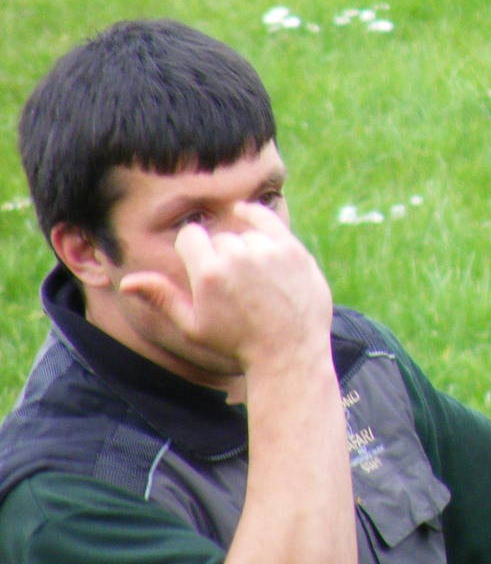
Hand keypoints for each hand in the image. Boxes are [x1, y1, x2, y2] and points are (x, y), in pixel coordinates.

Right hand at [120, 202, 333, 375]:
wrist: (289, 350)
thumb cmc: (236, 342)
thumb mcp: (193, 327)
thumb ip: (162, 298)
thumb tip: (126, 282)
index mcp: (208, 274)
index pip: (190, 236)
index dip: (191, 249)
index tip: (196, 262)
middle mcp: (238, 257)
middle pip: (220, 238)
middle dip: (220, 255)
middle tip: (232, 285)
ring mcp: (268, 251)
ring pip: (245, 233)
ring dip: (244, 247)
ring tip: (252, 278)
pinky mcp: (292, 249)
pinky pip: (267, 219)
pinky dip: (254, 214)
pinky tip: (244, 213)